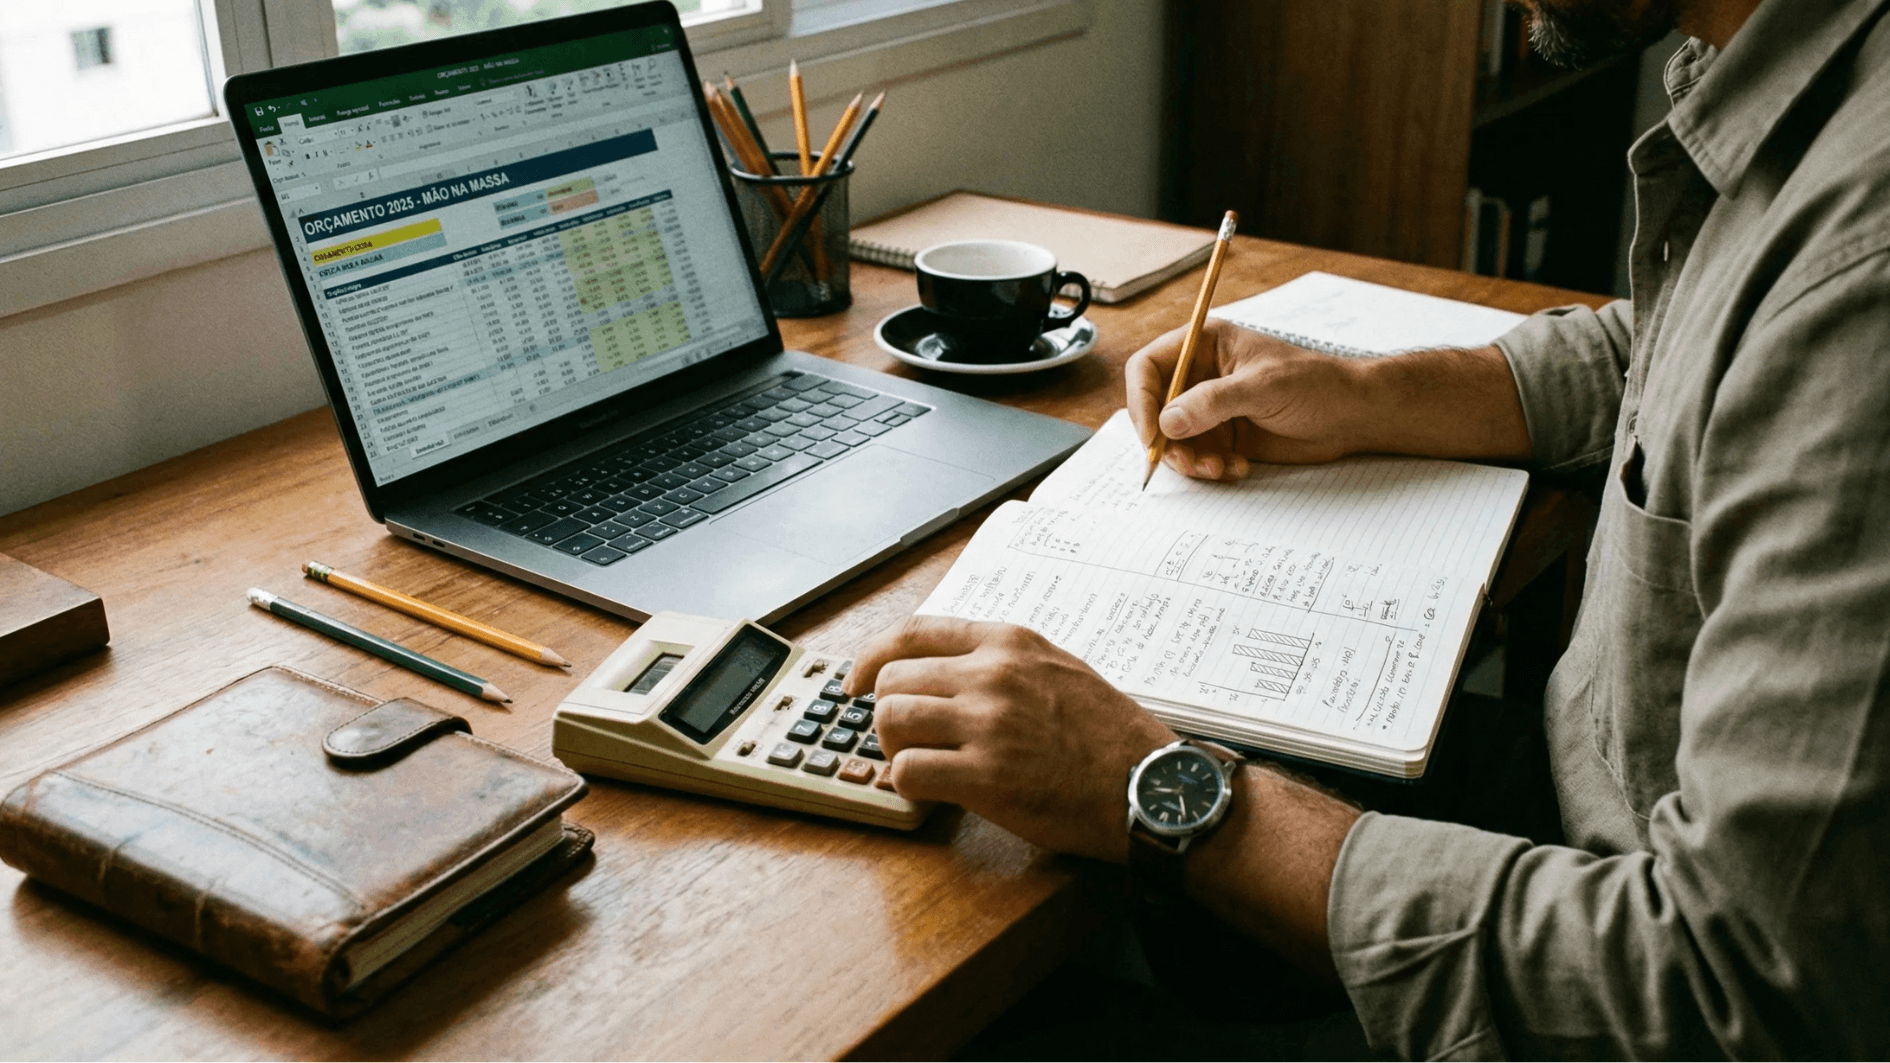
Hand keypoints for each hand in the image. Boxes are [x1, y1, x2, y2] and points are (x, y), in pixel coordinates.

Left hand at [846, 616, 1176, 861]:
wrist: (1148, 785)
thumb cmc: (1108, 735)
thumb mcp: (1058, 668)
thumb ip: (1001, 662)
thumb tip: (940, 672)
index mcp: (1008, 642)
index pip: (912, 632)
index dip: (871, 657)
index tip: (856, 682)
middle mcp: (993, 675)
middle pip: (892, 680)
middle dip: (887, 713)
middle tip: (907, 739)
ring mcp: (989, 724)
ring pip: (890, 720)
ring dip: (894, 747)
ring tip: (922, 762)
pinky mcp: (987, 776)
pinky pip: (908, 771)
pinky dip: (910, 784)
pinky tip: (934, 791)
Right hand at [1125, 319, 1374, 480]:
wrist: (1352, 415)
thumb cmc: (1315, 385)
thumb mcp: (1262, 387)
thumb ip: (1212, 402)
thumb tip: (1167, 422)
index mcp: (1204, 345)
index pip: (1148, 367)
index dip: (1140, 400)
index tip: (1150, 433)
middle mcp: (1200, 376)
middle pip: (1154, 409)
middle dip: (1166, 440)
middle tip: (1187, 462)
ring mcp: (1211, 409)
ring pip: (1173, 440)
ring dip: (1190, 460)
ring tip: (1219, 469)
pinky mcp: (1224, 436)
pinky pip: (1197, 457)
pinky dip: (1210, 468)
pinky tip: (1238, 468)